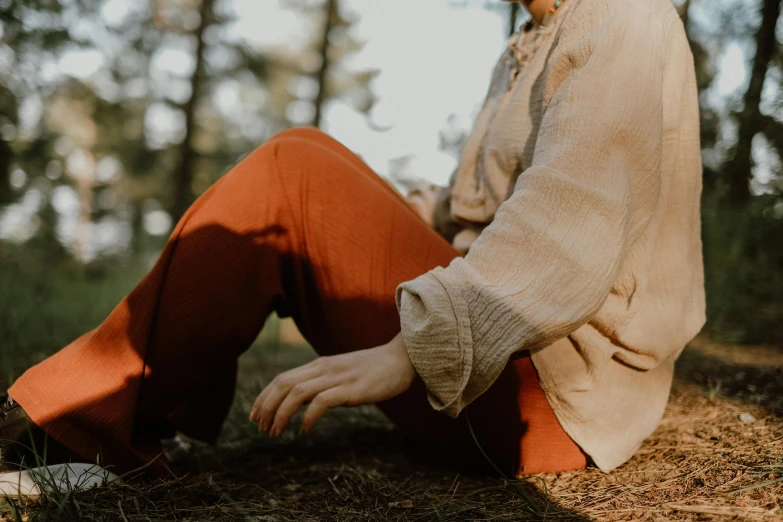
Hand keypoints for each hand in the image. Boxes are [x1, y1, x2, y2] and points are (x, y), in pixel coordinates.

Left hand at [249, 333, 415, 435]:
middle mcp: (324, 368)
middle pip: (283, 384)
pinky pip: (321, 402)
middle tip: (260, 427)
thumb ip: (324, 383)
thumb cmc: (374, 370)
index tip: (255, 416)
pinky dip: (308, 417)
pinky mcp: (351, 389)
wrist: (402, 359)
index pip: (282, 378)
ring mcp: (337, 378)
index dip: (264, 397)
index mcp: (320, 365)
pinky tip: (304, 431)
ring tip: (276, 432)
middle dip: (266, 406)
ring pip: (297, 392)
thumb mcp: (342, 374)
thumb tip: (305, 402)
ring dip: (281, 414)